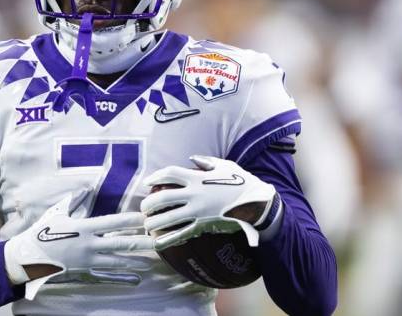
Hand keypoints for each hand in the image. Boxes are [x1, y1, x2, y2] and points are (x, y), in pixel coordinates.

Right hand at [4, 189, 153, 298]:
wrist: (30, 256)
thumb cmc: (43, 232)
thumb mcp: (58, 213)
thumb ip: (74, 201)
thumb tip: (86, 188)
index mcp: (84, 227)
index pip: (112, 222)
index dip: (130, 220)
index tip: (145, 217)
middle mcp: (89, 244)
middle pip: (120, 243)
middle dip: (141, 242)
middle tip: (157, 240)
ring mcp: (88, 259)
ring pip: (117, 260)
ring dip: (136, 260)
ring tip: (152, 260)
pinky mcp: (85, 270)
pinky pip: (108, 273)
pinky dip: (123, 274)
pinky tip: (136, 276)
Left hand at [140, 155, 279, 249]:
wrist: (257, 203)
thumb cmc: (242, 182)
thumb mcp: (225, 165)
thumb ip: (206, 161)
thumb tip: (192, 159)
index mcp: (198, 178)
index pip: (170, 174)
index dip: (155, 177)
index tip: (147, 182)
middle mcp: (195, 195)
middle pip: (163, 198)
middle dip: (149, 203)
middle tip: (144, 208)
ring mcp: (198, 212)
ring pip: (169, 218)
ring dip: (154, 221)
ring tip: (147, 223)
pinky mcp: (203, 226)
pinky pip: (182, 234)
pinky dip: (168, 239)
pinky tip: (157, 242)